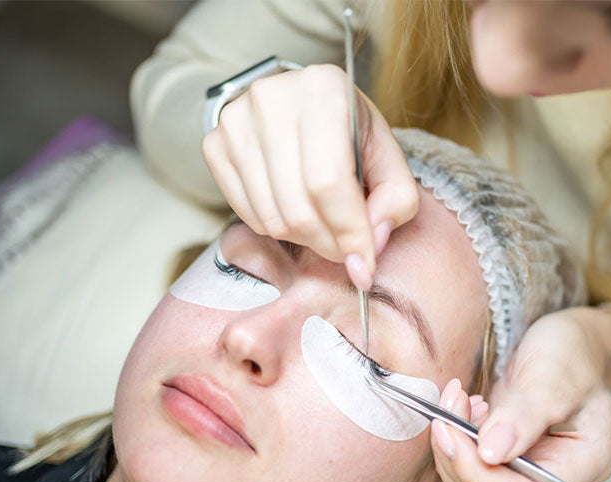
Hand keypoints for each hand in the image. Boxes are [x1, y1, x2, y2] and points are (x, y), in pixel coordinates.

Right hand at [202, 64, 419, 289]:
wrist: (306, 107)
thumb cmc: (351, 133)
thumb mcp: (389, 159)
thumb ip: (396, 203)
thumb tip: (370, 247)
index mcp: (324, 90)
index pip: (329, 182)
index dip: (349, 232)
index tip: (365, 263)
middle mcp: (272, 99)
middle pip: (298, 206)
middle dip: (328, 244)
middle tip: (346, 252)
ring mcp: (236, 122)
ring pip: (272, 217)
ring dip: (304, 239)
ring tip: (324, 228)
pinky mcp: (215, 146)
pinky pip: (247, 215)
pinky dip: (276, 228)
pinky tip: (295, 212)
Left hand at [430, 306, 610, 481]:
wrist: (567, 337)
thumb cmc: (571, 353)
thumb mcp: (553, 377)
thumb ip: (525, 416)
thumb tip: (491, 453)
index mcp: (583, 465)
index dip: (482, 475)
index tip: (451, 435)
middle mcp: (555, 475)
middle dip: (460, 456)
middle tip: (446, 412)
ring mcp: (528, 467)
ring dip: (453, 445)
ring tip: (456, 401)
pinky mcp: (504, 455)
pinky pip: (469, 463)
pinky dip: (455, 437)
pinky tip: (463, 406)